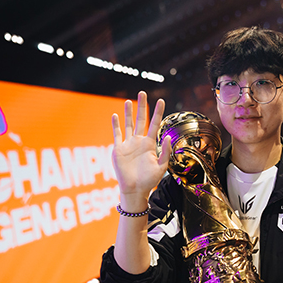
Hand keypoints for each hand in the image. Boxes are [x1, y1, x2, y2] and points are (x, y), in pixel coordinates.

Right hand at [111, 91, 171, 206]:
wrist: (135, 189)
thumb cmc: (149, 180)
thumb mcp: (161, 166)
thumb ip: (165, 151)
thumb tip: (167, 136)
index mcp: (150, 144)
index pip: (154, 124)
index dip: (157, 112)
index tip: (161, 100)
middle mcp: (139, 141)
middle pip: (140, 120)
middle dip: (142, 107)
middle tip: (143, 93)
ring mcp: (128, 144)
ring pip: (128, 124)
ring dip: (128, 113)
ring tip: (129, 101)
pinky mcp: (118, 149)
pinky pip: (117, 134)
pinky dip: (116, 125)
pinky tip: (116, 115)